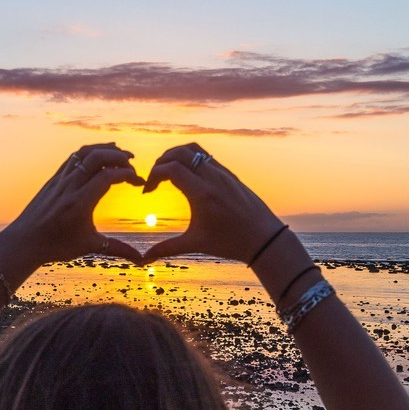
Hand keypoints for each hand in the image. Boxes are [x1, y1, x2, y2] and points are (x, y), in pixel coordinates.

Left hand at [0, 144, 143, 277]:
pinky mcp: (54, 179)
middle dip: (119, 156)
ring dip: (104, 149)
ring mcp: (60, 180)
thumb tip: (141, 260)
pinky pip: (72, 158)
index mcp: (80, 203)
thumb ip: (117, 249)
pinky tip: (99, 157)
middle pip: (97, 158)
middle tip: (132, 164)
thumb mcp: (89, 246)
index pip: (108, 177)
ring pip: (83, 153)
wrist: (24, 242)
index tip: (139, 182)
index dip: (128, 175)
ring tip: (120, 155)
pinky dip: (89, 152)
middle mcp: (69, 187)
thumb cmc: (56, 246)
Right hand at [140, 144, 281, 264]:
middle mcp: (213, 178)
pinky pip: (206, 156)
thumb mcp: (196, 244)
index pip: (171, 168)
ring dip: (176, 155)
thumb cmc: (231, 243)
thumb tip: (144, 260)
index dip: (153, 175)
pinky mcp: (230, 174)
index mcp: (203, 194)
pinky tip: (187, 176)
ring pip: (194, 149)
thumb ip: (167, 248)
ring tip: (168, 172)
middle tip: (154, 180)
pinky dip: (191, 159)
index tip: (147, 191)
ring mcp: (223, 173)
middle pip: (179, 153)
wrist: (264, 239)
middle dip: (161, 162)